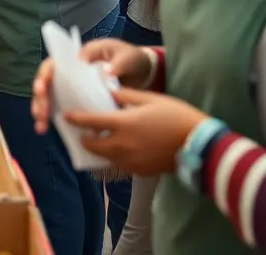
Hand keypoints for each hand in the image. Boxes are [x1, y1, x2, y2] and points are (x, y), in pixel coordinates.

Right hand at [31, 38, 154, 133]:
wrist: (141, 73)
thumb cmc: (130, 59)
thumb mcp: (127, 57)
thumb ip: (118, 64)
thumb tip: (106, 73)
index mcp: (78, 58)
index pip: (54, 64)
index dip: (44, 76)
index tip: (43, 88)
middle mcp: (70, 72)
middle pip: (46, 82)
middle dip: (40, 99)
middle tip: (41, 114)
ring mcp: (72, 87)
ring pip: (49, 97)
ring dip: (42, 111)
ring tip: (41, 128)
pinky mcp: (77, 101)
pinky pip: (61, 109)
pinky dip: (53, 120)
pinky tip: (47, 130)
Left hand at [64, 89, 208, 175]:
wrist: (199, 145)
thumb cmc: (176, 116)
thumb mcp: (150, 98)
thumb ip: (126, 97)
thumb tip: (109, 94)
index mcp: (123, 124)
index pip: (91, 122)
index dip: (75, 119)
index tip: (66, 115)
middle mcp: (122, 145)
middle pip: (92, 145)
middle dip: (84, 138)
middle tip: (82, 130)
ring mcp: (130, 161)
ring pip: (105, 157)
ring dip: (99, 148)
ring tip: (98, 139)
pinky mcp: (140, 171)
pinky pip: (120, 164)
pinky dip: (115, 156)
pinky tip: (120, 148)